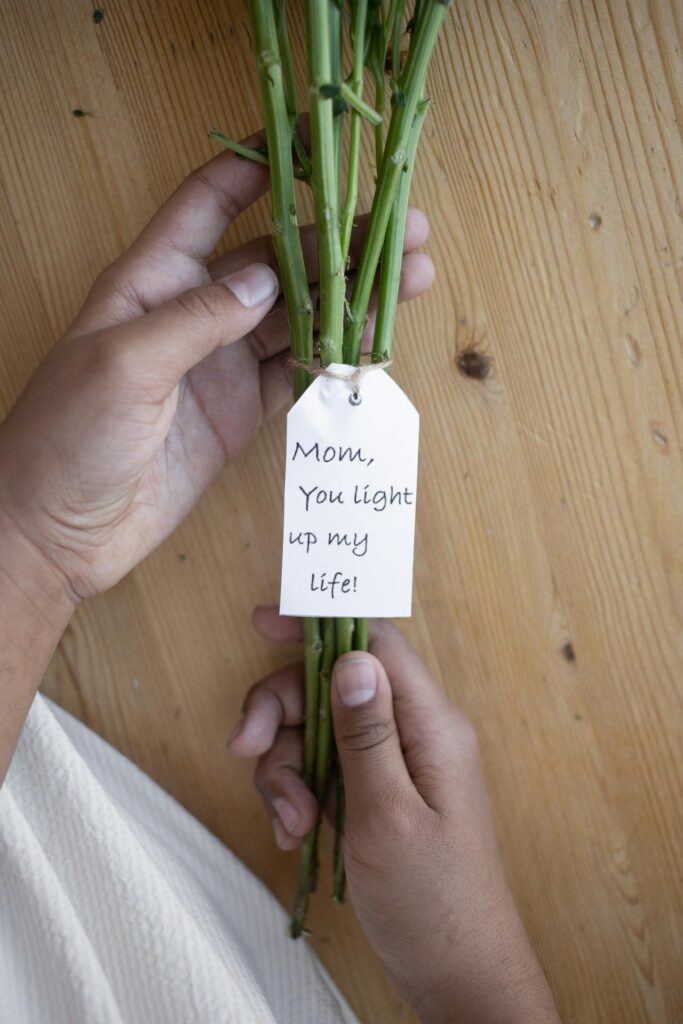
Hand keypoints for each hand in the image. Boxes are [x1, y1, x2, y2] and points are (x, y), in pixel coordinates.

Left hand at [0, 138, 431, 602]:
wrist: (57, 531)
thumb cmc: (66, 436)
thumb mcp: (124, 365)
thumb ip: (197, 319)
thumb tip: (265, 280)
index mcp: (152, 281)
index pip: (210, 203)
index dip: (260, 167)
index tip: (319, 145)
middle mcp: (192, 314)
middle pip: (278, 264)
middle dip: (339, 245)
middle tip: (405, 233)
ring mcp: (220, 367)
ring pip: (298, 321)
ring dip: (352, 303)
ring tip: (411, 281)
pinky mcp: (238, 415)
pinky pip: (295, 379)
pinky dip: (335, 365)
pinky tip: (374, 348)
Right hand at [230, 609, 559, 1023]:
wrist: (455, 974)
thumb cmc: (431, 901)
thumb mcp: (388, 815)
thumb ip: (367, 734)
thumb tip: (351, 659)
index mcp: (430, 725)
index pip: (374, 645)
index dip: (318, 627)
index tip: (262, 624)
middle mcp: (412, 733)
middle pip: (330, 687)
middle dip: (281, 716)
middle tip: (245, 751)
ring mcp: (391, 765)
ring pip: (316, 733)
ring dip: (286, 771)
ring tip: (292, 822)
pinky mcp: (374, 795)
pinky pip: (321, 772)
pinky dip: (297, 795)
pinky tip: (296, 834)